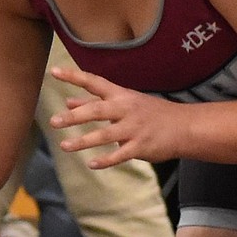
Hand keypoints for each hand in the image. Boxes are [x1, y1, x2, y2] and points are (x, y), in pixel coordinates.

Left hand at [49, 68, 187, 168]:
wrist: (183, 126)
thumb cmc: (149, 113)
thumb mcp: (124, 102)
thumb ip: (95, 103)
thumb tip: (68, 102)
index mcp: (121, 95)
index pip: (94, 82)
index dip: (74, 77)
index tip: (54, 72)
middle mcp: (126, 109)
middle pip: (97, 110)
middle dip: (75, 116)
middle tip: (54, 121)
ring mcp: (134, 128)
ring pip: (105, 134)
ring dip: (84, 141)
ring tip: (64, 146)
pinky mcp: (141, 146)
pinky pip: (120, 154)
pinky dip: (106, 160)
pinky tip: (92, 164)